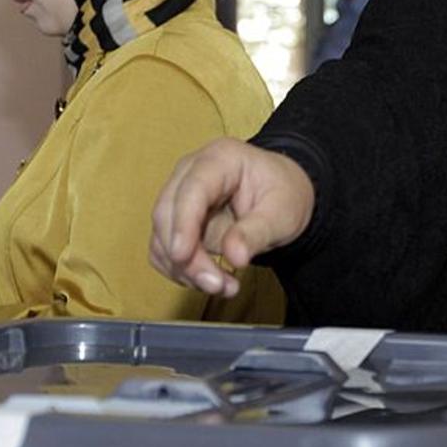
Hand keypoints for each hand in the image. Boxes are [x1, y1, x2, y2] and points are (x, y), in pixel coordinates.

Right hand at [150, 138, 315, 296]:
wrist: (284, 195)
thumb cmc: (284, 194)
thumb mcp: (282, 213)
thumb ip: (256, 233)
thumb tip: (235, 257)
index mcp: (220, 159)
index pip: (191, 189)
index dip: (183, 223)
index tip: (182, 256)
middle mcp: (191, 172)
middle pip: (168, 214)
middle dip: (186, 257)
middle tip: (217, 285)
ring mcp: (179, 195)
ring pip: (162, 236)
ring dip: (184, 269)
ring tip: (224, 287)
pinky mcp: (176, 220)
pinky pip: (163, 249)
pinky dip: (180, 271)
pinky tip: (210, 280)